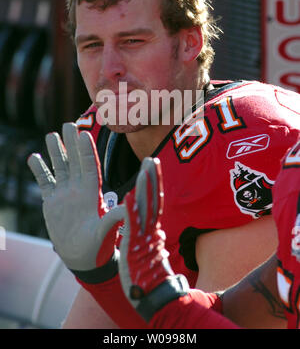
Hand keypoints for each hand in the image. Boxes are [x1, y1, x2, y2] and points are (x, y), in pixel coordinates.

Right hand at [27, 123, 123, 281]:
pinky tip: (34, 158)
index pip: (89, 166)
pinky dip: (39, 171)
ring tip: (52, 135)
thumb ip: (114, 219)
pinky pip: (45, 183)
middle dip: (71, 143)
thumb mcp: (107, 232)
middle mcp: (78, 189)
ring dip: (56, 152)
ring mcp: (64, 194)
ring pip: (60, 168)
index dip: (86, 151)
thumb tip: (129, 208)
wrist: (81, 257)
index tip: (84, 134)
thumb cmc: (98, 246)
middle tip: (68, 124)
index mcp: (92, 193)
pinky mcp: (52, 203)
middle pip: (74, 161)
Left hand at [119, 157, 188, 321]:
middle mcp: (152, 229)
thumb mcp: (151, 250)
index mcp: (153, 229)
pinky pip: (133, 224)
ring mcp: (144, 236)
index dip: (154, 183)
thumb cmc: (149, 273)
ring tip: (145, 168)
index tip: (153, 165)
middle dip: (152, 178)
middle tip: (152, 158)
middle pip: (154, 199)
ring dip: (145, 186)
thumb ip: (153, 236)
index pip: (155, 201)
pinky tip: (129, 194)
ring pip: (146, 206)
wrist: (153, 295)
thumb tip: (157, 228)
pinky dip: (132, 208)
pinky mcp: (135, 245)